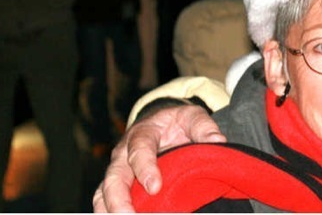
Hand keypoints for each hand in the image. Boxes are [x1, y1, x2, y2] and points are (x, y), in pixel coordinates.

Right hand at [92, 104, 224, 211]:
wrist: (162, 123)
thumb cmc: (177, 122)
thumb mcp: (192, 117)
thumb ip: (203, 128)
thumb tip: (218, 142)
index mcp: (143, 133)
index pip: (139, 149)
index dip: (145, 168)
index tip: (155, 187)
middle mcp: (123, 153)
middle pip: (114, 176)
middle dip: (119, 199)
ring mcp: (117, 170)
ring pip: (103, 192)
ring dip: (110, 210)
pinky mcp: (116, 185)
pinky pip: (103, 201)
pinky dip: (107, 213)